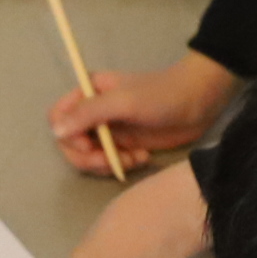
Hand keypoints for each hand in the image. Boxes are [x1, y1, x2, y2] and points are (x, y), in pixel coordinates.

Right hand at [47, 49, 237, 179]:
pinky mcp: (125, 144)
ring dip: (107, 163)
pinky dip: (122, 165)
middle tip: (112, 161)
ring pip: (89, 157)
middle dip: (89, 158)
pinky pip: (110, 162)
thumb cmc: (162, 95)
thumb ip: (89, 114)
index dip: (68, 136)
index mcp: (88, 93)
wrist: (200, 101)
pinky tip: (143, 158)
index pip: (58, 117)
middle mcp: (94, 111)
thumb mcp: (124, 102)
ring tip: (133, 159)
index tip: (89, 145)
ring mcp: (109, 130)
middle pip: (70, 143)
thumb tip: (56, 132)